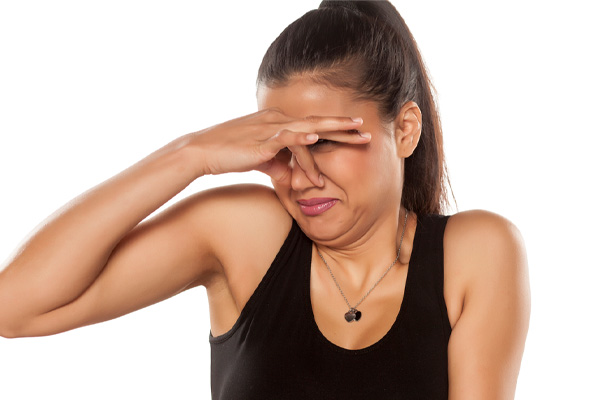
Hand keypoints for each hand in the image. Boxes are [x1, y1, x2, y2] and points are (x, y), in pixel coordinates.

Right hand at [183, 108, 370, 185]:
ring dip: (333, 130)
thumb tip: (289, 177)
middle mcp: (277, 120)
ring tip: (354, 131)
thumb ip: (276, 165)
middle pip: (317, 123)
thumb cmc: (229, 155)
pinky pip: (286, 137)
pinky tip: (318, 139)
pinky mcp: (261, 140)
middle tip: (366, 131)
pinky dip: (302, 138)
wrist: (202, 152)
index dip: (334, 131)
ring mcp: (270, 128)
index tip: (354, 136)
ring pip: (308, 127)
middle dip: (343, 128)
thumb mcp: (259, 161)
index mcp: (278, 123)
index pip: (312, 126)